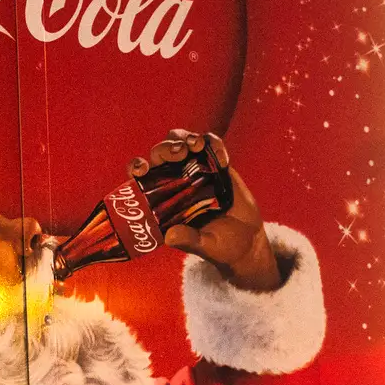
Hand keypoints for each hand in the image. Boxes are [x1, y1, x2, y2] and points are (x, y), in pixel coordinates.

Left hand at [130, 129, 280, 290]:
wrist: (248, 240)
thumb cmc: (219, 247)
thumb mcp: (204, 246)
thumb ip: (189, 241)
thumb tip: (171, 237)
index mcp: (162, 199)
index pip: (141, 177)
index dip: (137, 167)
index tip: (141, 169)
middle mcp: (174, 180)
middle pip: (160, 153)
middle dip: (166, 149)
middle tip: (180, 153)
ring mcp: (195, 169)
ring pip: (179, 140)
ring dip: (184, 138)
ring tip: (196, 146)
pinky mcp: (216, 164)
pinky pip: (210, 143)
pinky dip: (213, 144)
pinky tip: (223, 160)